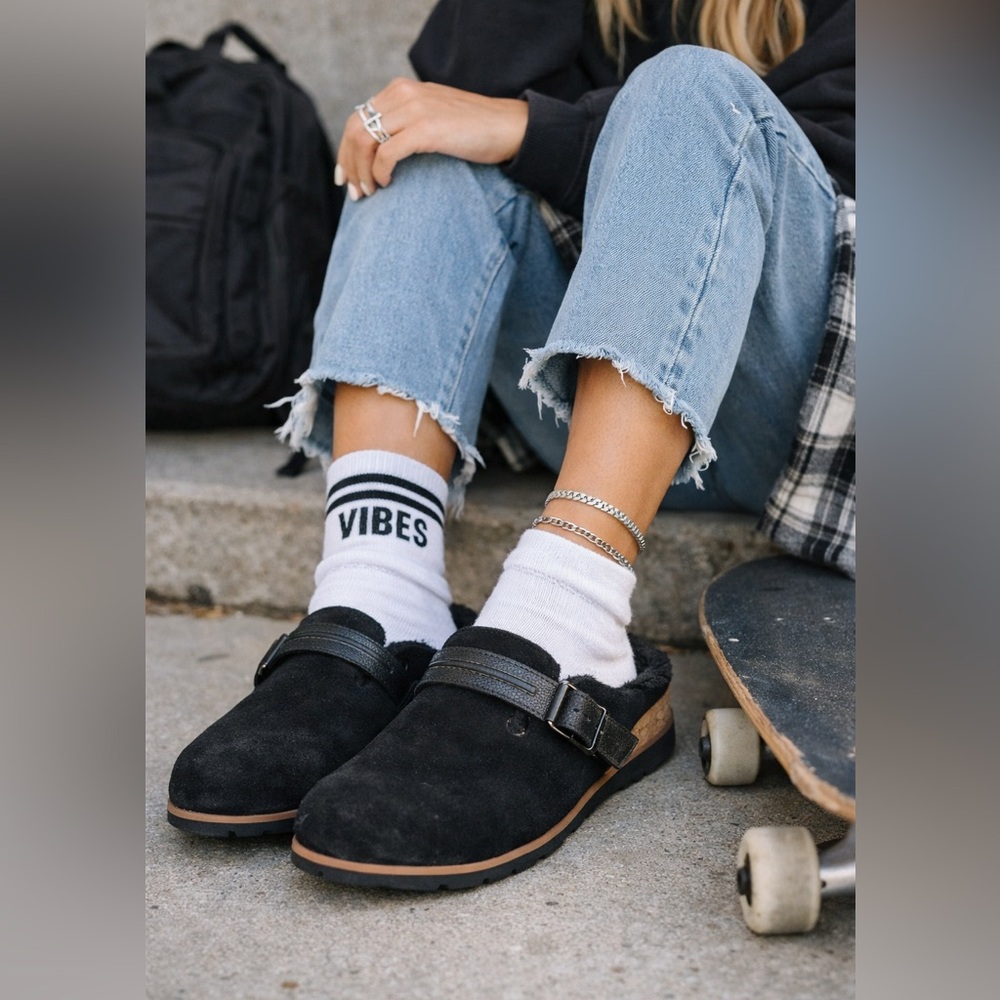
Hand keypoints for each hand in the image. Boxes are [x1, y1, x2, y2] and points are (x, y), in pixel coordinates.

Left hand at [335, 78, 528, 199]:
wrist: (507, 126)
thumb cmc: (472, 129)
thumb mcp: (431, 116)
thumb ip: (405, 123)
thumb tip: (378, 151)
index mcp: (400, 90)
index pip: (357, 118)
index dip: (346, 151)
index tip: (346, 177)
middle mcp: (403, 94)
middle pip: (355, 130)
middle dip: (349, 165)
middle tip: (354, 192)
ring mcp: (414, 109)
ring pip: (365, 141)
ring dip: (361, 172)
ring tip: (369, 193)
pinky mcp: (426, 129)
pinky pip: (387, 153)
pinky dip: (380, 172)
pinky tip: (387, 184)